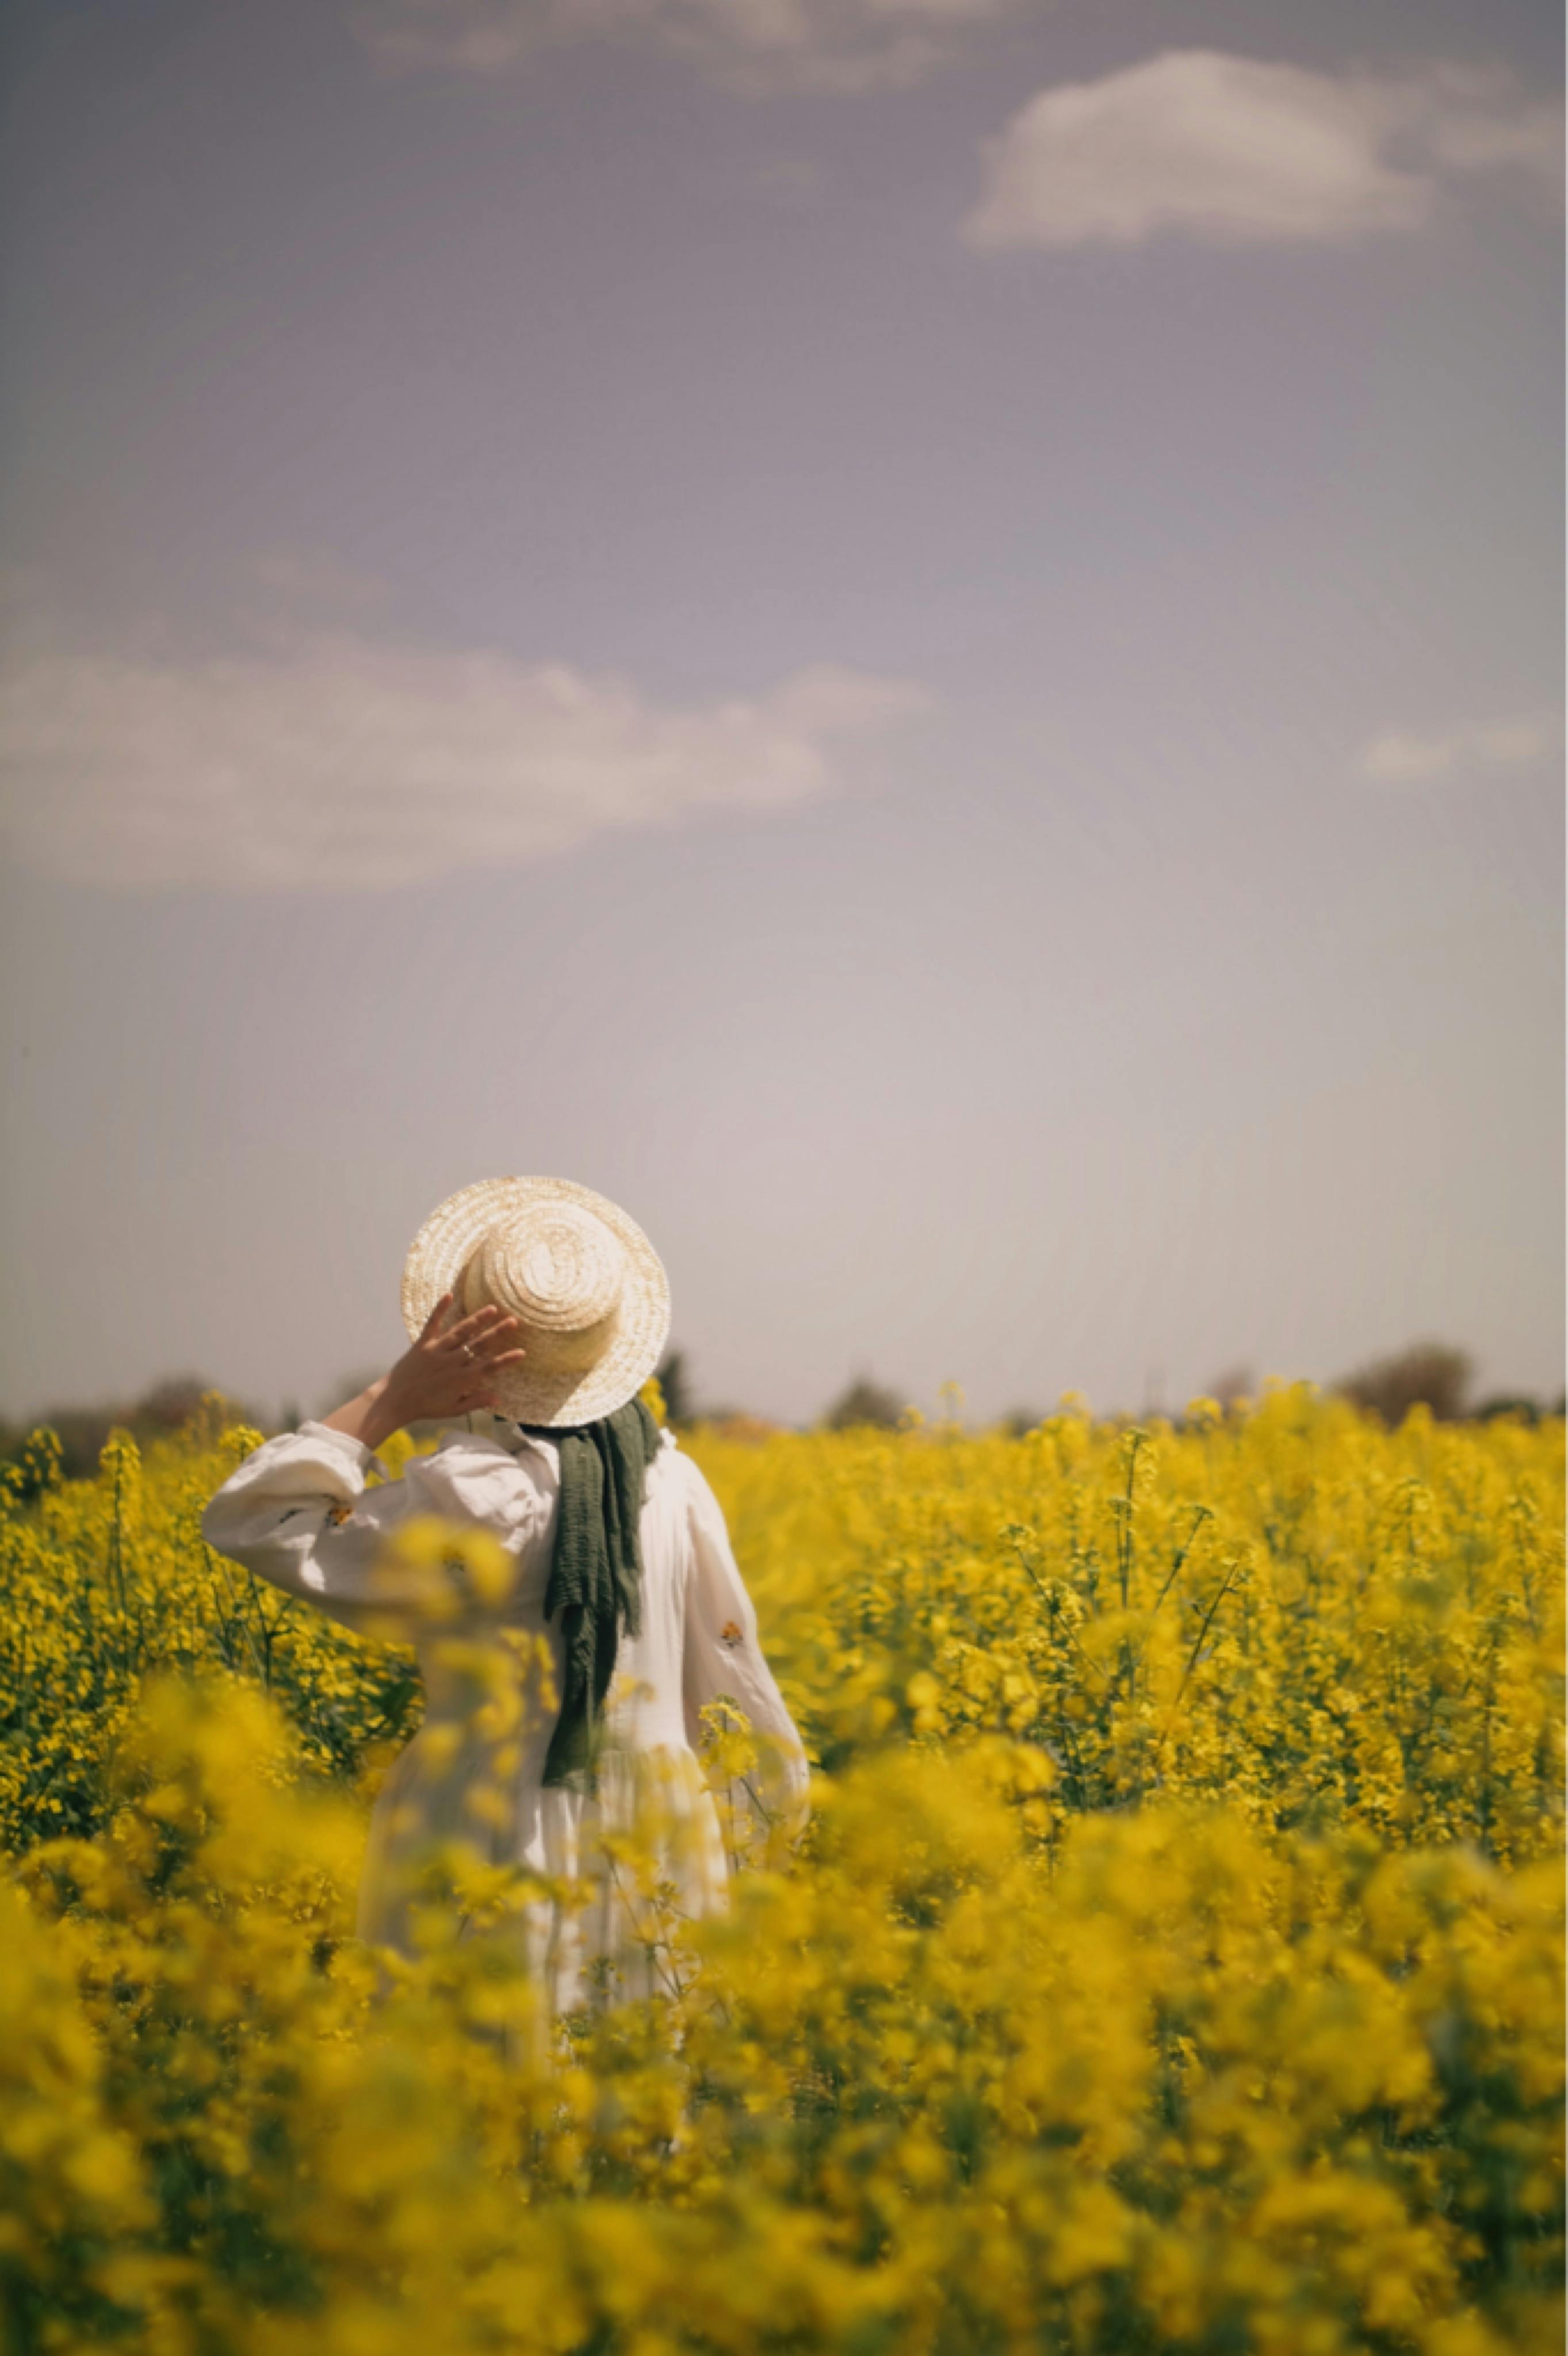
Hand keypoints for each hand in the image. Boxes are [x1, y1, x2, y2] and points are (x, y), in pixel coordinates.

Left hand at [322, 1295, 525, 1452]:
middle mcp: (451, 1362)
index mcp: (461, 1380)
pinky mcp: (422, 1344)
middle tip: (513, 1321)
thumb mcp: (453, 1410)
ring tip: (492, 1308)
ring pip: (461, 1332)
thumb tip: (499, 1399)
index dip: (506, 1360)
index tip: (522, 1352)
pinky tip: (449, 1295)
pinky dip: (440, 1309)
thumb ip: (476, 1402)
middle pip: (478, 1345)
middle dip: (497, 1332)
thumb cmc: (425, 1407)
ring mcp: (436, 1351)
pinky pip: (432, 1324)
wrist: (394, 1401)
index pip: (489, 1367)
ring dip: (477, 1319)